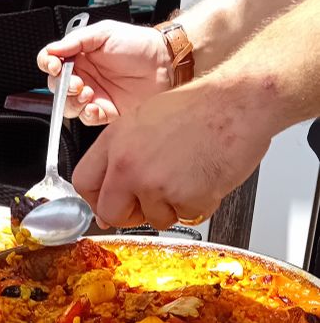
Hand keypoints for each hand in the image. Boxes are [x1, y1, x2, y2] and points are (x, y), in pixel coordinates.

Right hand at [36, 21, 171, 124]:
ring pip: (68, 106)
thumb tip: (53, 49)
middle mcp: (83, 76)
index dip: (48, 64)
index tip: (55, 65)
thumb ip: (76, 40)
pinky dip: (87, 115)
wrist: (163, 62)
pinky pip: (87, 119)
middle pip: (56, 87)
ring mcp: (93, 95)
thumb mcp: (104, 33)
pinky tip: (94, 106)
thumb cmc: (138, 44)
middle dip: (62, 87)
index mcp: (79, 55)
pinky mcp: (106, 111)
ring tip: (87, 93)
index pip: (51, 61)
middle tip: (76, 82)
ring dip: (72, 102)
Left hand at [72, 78, 272, 229]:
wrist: (239, 102)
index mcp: (115, 140)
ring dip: (171, 208)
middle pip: (111, 213)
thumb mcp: (145, 120)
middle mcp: (128, 164)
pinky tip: (204, 178)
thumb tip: (110, 195)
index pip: (84, 183)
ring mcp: (154, 184)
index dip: (97, 200)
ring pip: (153, 219)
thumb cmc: (201, 108)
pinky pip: (185, 217)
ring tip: (188, 176)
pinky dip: (197, 205)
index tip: (108, 204)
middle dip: (130, 215)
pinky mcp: (183, 199)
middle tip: (151, 201)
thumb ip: (122, 155)